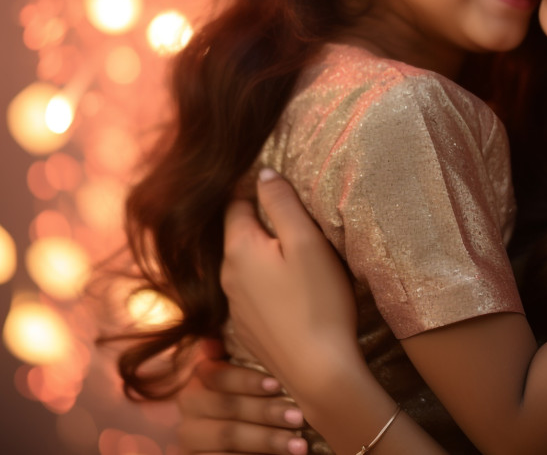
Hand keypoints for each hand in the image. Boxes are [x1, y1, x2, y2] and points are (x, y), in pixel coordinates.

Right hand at [176, 339, 308, 454]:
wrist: (248, 442)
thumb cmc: (258, 398)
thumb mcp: (252, 377)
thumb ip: (246, 353)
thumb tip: (229, 335)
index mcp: (201, 376)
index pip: (219, 375)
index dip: (248, 380)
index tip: (278, 385)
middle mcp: (189, 404)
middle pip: (227, 407)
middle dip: (265, 412)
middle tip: (299, 417)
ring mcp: (189, 436)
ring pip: (229, 435)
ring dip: (267, 439)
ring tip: (298, 444)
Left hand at [220, 170, 360, 400]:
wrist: (319, 373)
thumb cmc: (319, 303)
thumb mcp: (307, 242)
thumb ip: (282, 203)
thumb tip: (263, 172)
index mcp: (239, 248)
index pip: (236, 203)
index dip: (257, 190)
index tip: (280, 188)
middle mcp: (227, 276)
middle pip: (239, 234)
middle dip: (263, 224)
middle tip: (297, 220)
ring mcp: (235, 306)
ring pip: (246, 266)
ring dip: (265, 257)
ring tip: (298, 257)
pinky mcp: (248, 330)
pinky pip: (253, 294)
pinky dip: (268, 285)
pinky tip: (293, 293)